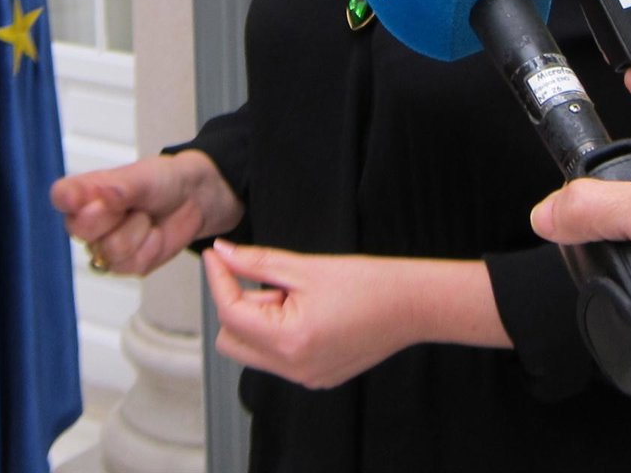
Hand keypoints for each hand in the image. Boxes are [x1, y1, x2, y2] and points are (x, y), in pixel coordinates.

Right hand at [51, 150, 241, 275]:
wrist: (192, 199)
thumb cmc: (163, 181)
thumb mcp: (143, 177)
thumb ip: (120, 187)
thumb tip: (99, 195)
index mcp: (85, 192)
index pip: (62, 195)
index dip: (70, 198)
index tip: (82, 197)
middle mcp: (88, 221)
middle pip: (81, 228)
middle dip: (113, 216)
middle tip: (133, 203)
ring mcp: (103, 245)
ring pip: (110, 250)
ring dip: (138, 231)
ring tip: (147, 217)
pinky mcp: (123, 264)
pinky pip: (131, 264)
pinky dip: (151, 248)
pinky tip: (154, 234)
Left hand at [203, 243, 511, 388]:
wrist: (413, 304)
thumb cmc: (371, 282)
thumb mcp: (308, 266)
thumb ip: (259, 262)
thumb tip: (225, 253)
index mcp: (288, 341)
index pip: (230, 312)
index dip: (220, 279)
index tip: (217, 256)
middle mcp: (293, 368)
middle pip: (233, 340)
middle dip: (242, 305)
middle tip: (277, 282)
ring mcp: (305, 377)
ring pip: (255, 350)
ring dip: (262, 320)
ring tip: (301, 295)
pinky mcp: (317, 376)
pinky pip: (279, 358)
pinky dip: (281, 332)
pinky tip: (313, 310)